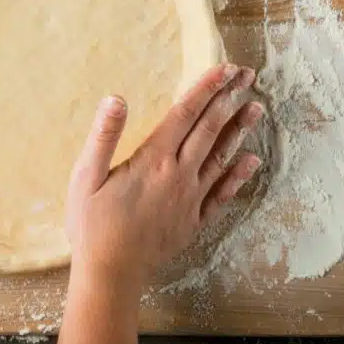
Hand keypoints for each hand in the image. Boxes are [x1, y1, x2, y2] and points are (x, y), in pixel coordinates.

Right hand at [65, 64, 263, 291]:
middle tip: (247, 75)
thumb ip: (103, 136)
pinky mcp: (193, 221)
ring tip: (257, 108)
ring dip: (239, 131)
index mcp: (153, 160)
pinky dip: (238, 177)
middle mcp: (178, 175)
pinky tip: (252, 162)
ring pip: (221, 158)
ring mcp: (190, 199)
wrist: (110, 274)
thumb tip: (115, 98)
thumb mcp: (86, 176)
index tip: (223, 69)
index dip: (205, 89)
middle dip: (228, 99)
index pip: (184, 114)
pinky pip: (222, 195)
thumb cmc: (91, 225)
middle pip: (209, 129)